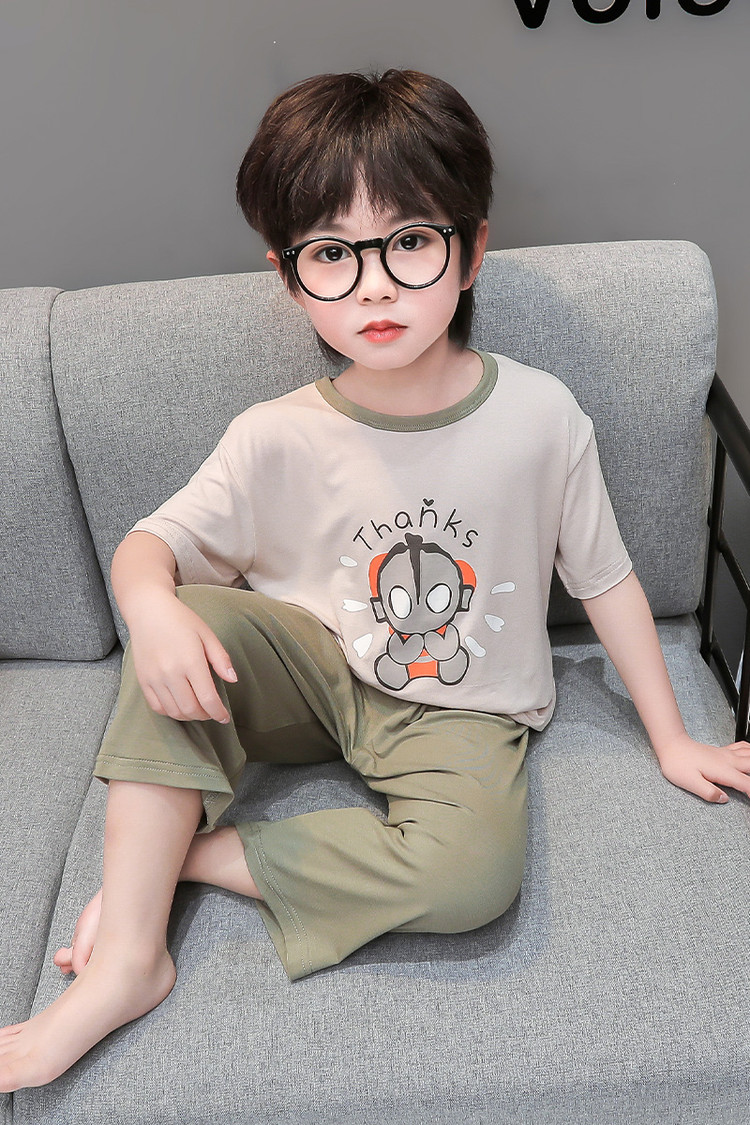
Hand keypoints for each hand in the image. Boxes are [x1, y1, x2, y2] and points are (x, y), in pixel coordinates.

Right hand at [128, 594, 236, 723]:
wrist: (148, 611)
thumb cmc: (181, 620)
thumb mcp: (207, 634)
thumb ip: (221, 659)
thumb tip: (233, 680)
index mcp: (191, 661)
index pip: (207, 699)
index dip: (219, 713)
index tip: (225, 717)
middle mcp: (170, 673)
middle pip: (191, 709)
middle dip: (205, 716)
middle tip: (212, 712)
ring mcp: (154, 678)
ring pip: (174, 712)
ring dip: (189, 715)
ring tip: (198, 708)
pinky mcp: (143, 680)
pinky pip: (157, 707)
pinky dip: (171, 712)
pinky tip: (180, 705)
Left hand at [655, 731, 749, 802]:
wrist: (672, 745)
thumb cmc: (677, 763)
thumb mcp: (689, 782)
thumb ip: (708, 792)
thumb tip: (723, 799)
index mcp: (723, 770)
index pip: (747, 783)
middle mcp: (728, 761)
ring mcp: (726, 754)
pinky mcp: (723, 751)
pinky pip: (743, 748)